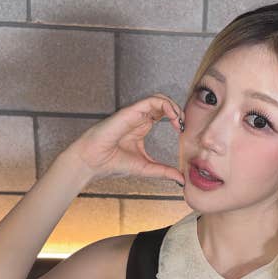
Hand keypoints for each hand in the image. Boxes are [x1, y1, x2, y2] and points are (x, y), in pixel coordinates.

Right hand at [65, 93, 185, 184]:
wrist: (93, 162)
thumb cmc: (113, 163)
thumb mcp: (146, 168)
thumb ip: (164, 172)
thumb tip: (181, 179)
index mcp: (142, 127)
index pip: (164, 114)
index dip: (177, 119)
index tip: (183, 133)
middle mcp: (139, 118)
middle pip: (164, 104)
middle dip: (178, 112)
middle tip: (183, 126)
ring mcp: (135, 114)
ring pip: (159, 99)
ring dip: (173, 106)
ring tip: (179, 121)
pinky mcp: (131, 111)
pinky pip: (152, 100)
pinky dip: (166, 105)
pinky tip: (173, 118)